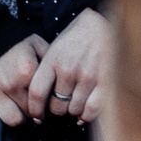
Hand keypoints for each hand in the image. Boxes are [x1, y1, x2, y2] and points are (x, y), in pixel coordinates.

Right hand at [0, 34, 51, 128]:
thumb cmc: (11, 37)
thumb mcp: (36, 43)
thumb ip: (50, 62)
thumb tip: (60, 82)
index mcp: (28, 71)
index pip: (46, 101)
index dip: (48, 104)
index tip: (46, 102)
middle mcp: (11, 83)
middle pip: (30, 112)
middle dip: (33, 111)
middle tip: (32, 104)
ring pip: (11, 120)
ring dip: (15, 117)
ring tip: (16, 109)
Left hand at [27, 8, 110, 122]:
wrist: (99, 24)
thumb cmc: (74, 39)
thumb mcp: (53, 50)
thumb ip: (47, 72)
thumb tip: (41, 100)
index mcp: (52, 61)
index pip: (36, 93)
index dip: (34, 109)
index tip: (36, 114)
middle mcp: (68, 70)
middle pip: (56, 106)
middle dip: (56, 111)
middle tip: (60, 107)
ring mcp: (87, 76)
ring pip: (74, 110)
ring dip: (73, 112)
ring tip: (73, 105)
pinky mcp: (105, 81)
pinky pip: (92, 110)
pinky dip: (87, 116)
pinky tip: (84, 113)